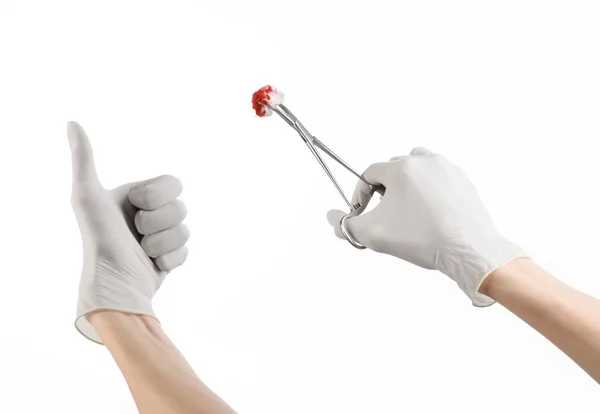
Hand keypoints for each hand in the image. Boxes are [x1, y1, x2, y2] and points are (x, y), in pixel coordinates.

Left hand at [68, 122, 189, 343]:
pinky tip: (152, 265)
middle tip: (137, 232)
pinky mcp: (170, 258)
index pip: (172, 183)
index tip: (135, 204)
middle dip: (159, 222)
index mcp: (137, 197)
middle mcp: (150, 214)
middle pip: (181, 207)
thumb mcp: (87, 195)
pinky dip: (170, 259)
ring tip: (142, 252)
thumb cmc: (98, 239)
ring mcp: (161, 237)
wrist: (114, 284)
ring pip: (185, 229)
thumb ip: (83, 158)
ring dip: (162, 243)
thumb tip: (72, 122)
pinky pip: (186, 251)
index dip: (157, 195)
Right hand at [327, 147, 526, 305]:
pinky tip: (429, 215)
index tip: (360, 210)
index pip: (369, 173)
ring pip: (418, 168)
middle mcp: (425, 161)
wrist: (468, 250)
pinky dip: (429, 191)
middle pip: (393, 168)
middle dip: (384, 189)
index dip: (359, 193)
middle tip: (384, 213)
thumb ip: (345, 225)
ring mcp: (447, 170)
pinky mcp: (463, 181)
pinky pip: (438, 179)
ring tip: (406, 209)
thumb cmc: (423, 239)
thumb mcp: (373, 234)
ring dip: (407, 184)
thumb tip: (332, 217)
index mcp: (402, 169)